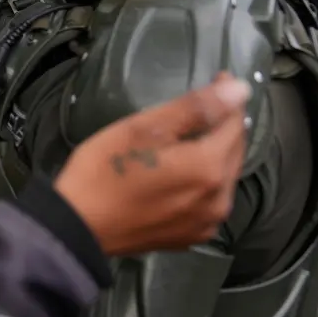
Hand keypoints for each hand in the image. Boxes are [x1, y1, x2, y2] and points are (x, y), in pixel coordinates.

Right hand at [54, 73, 250, 255]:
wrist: (77, 228)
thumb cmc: (103, 171)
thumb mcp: (142, 129)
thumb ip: (194, 108)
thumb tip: (241, 89)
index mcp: (209, 167)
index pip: (234, 124)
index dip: (228, 99)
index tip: (218, 78)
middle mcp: (218, 198)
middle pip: (233, 152)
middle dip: (224, 127)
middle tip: (205, 106)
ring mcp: (206, 223)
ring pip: (223, 178)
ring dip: (216, 156)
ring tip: (194, 140)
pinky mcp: (190, 238)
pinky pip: (209, 202)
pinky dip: (204, 184)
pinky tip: (184, 177)